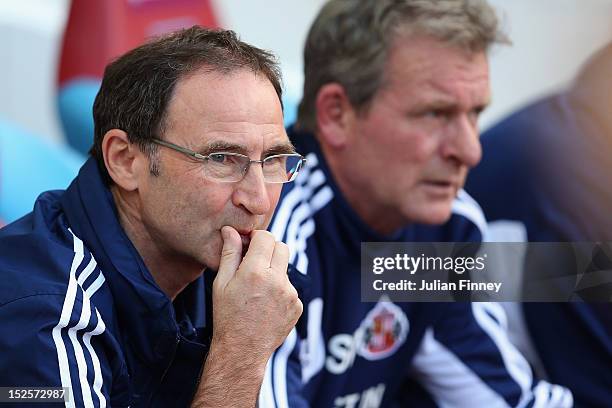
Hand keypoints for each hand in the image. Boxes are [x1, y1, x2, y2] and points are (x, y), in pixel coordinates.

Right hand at [211, 226, 302, 359]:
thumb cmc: (227, 316)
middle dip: (269, 249)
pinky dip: (280, 290)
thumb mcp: (221, 283)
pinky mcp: (297, 305)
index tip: (249, 244)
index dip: (257, 237)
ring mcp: (290, 294)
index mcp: (256, 271)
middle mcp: (277, 280)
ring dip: (274, 271)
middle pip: (281, 247)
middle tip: (255, 261)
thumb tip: (230, 230)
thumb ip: (229, 253)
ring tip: (257, 289)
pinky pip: (290, 287)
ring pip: (285, 268)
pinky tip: (266, 303)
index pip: (266, 237)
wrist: (242, 349)